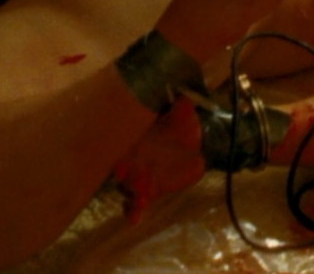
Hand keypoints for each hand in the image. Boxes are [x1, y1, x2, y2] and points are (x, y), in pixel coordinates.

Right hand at [113, 98, 205, 222]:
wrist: (195, 144)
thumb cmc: (183, 124)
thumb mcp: (183, 111)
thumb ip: (179, 106)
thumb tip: (180, 94)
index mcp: (135, 137)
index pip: (121, 141)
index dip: (118, 146)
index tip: (119, 150)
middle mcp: (131, 158)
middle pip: (121, 166)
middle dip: (123, 170)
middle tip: (125, 173)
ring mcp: (137, 177)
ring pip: (126, 187)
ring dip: (130, 192)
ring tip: (137, 198)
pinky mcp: (148, 192)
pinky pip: (135, 205)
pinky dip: (132, 212)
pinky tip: (132, 219)